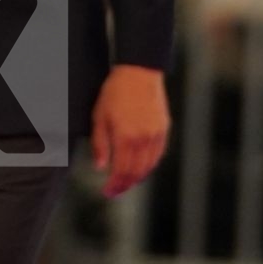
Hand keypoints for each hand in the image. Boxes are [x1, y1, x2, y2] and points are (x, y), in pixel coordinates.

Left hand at [91, 64, 169, 197]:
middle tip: (115, 191)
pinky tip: (141, 166)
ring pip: (149, 166)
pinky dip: (149, 165)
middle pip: (136, 173)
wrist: (139, 71)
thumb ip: (100, 144)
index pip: (122, 171)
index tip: (107, 192)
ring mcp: (156, 134)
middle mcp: (143, 139)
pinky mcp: (163, 128)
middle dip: (125, 185)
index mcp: (126, 137)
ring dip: (138, 177)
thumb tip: (101, 167)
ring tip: (126, 181)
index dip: (114, 185)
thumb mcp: (99, 116)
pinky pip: (158, 154)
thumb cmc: (115, 92)